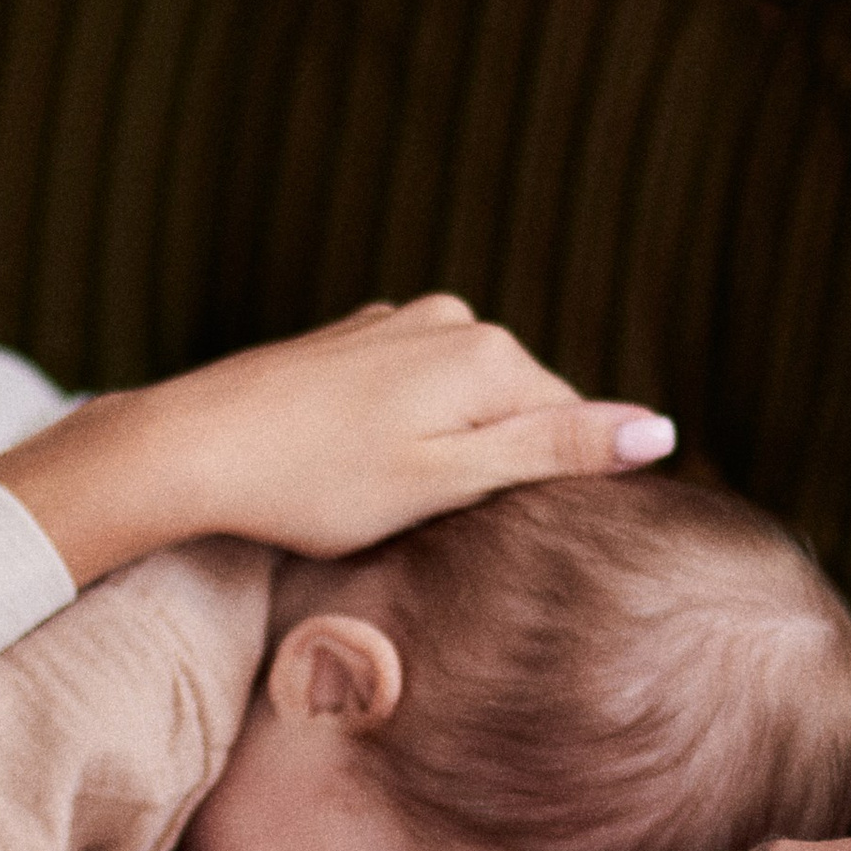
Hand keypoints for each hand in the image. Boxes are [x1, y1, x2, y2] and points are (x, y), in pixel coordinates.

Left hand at [0, 297, 675, 583]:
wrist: (189, 449)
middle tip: (424, 520)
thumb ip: (557, 451)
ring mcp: (394, 324)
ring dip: (440, 451)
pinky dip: (396, 433)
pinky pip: (407, 392)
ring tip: (378, 497)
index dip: (541, 488)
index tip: (491, 532)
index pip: (571, 425)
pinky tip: (348, 469)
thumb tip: (661, 431)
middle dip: (488, 465)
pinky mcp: (347, 341)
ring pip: (457, 402)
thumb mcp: (451, 480)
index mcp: (490, 353)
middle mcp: (451, 319)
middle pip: (513, 408)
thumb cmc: (318, 482)